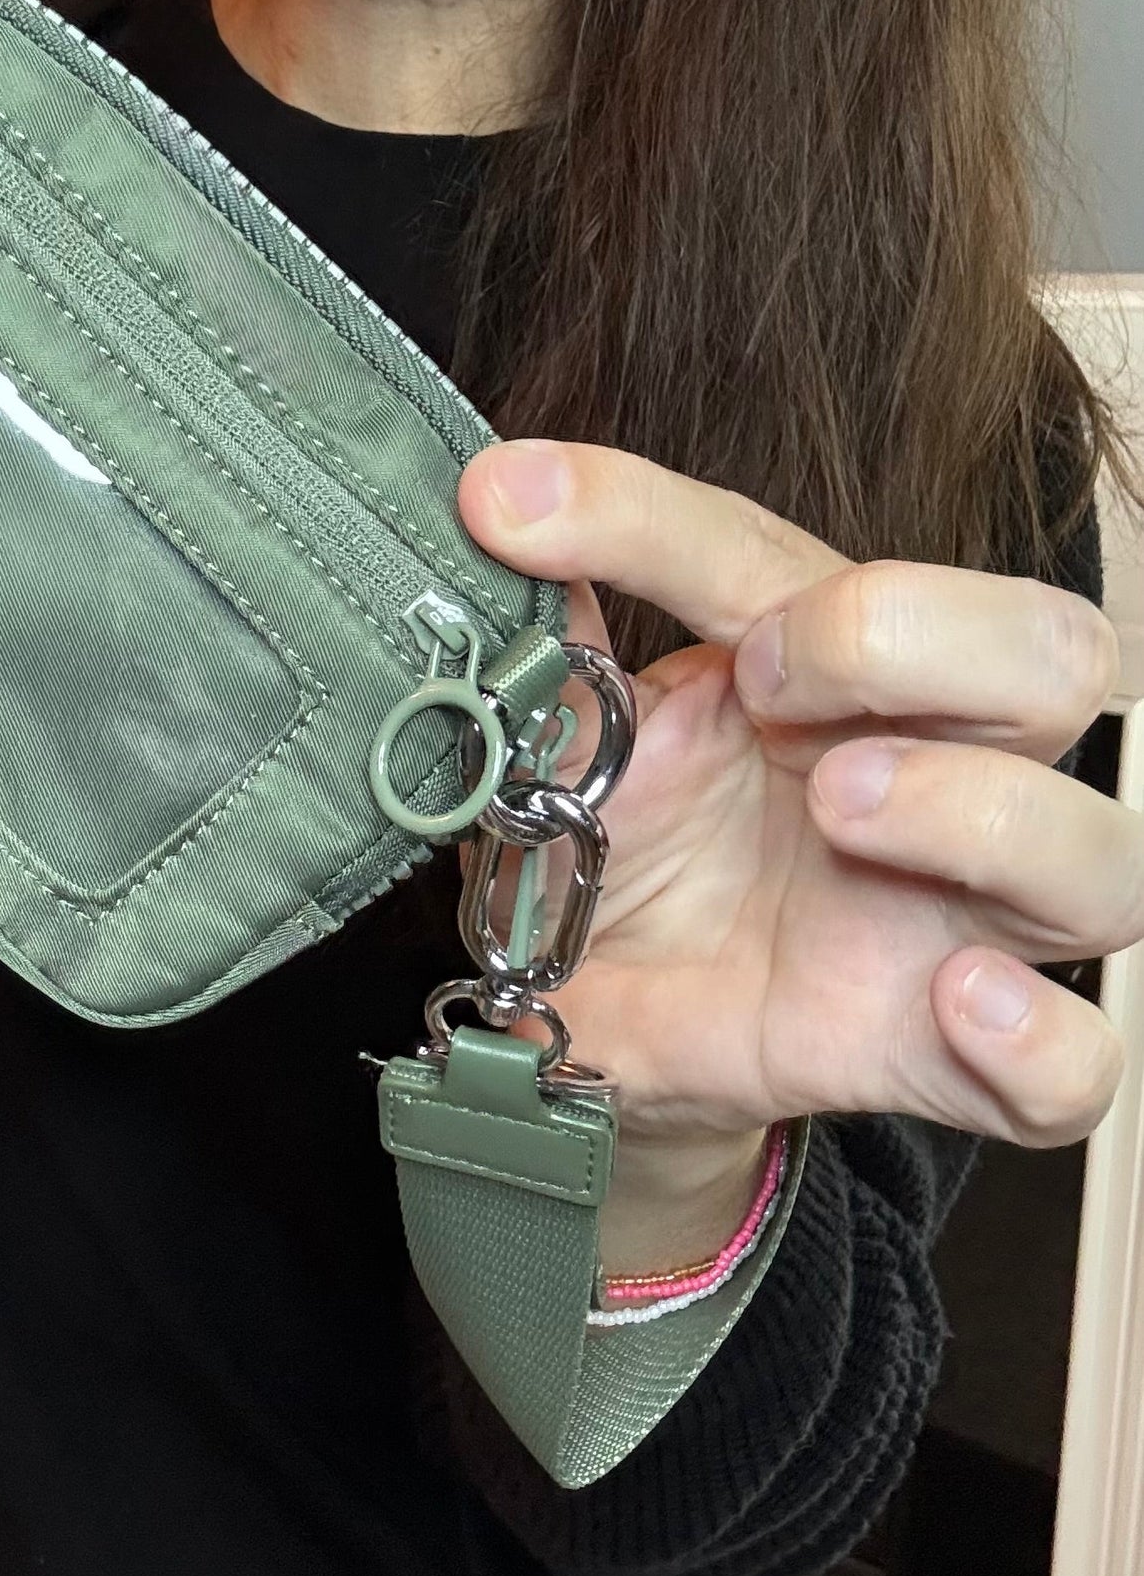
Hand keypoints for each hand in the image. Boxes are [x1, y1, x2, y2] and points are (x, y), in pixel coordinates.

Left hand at [456, 439, 1142, 1271]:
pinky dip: (1042, 1037)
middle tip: (763, 672)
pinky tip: (957, 998)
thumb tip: (491, 518)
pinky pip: (1078, 1066)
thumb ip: (548, 659)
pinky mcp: (945, 1054)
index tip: (519, 509)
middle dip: (914, 632)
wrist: (605, 1018)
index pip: (786, 554)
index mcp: (834, 669)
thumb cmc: (625, 858)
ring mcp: (956, 918)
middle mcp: (933, 769)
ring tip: (840, 806)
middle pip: (1055, 653)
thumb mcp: (566, 755)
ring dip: (983, 810)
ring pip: (1102, 852)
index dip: (651, 518)